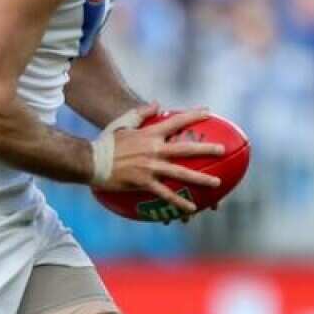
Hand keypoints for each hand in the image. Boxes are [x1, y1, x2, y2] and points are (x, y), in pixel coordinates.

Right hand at [94, 105, 225, 215]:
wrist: (90, 161)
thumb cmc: (105, 142)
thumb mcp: (123, 123)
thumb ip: (141, 113)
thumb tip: (157, 104)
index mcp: (150, 134)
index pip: (176, 121)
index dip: (193, 115)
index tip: (208, 111)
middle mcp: (154, 149)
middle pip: (186, 148)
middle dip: (206, 149)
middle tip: (223, 150)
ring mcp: (150, 167)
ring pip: (181, 173)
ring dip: (201, 178)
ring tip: (217, 184)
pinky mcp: (144, 182)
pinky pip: (165, 194)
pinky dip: (179, 202)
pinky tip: (192, 209)